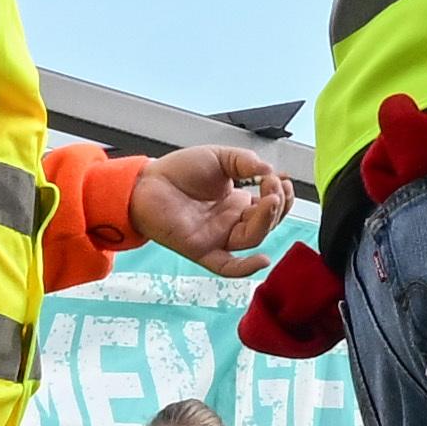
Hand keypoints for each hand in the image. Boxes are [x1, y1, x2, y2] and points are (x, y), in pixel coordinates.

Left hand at [124, 145, 286, 261]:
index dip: (282, 195)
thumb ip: (245, 161)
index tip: (279, 177)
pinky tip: (262, 260)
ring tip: (269, 199)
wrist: (144, 182)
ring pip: (252, 238)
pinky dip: (245, 268)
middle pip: (267, 223)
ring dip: (267, 220)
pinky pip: (226, 266)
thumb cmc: (177, 171)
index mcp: (236, 203)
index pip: (271, 207)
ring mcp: (217, 237)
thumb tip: (269, 170)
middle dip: (278, 204)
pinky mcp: (201, 250)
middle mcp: (230, 222)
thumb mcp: (218, 157)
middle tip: (273, 185)